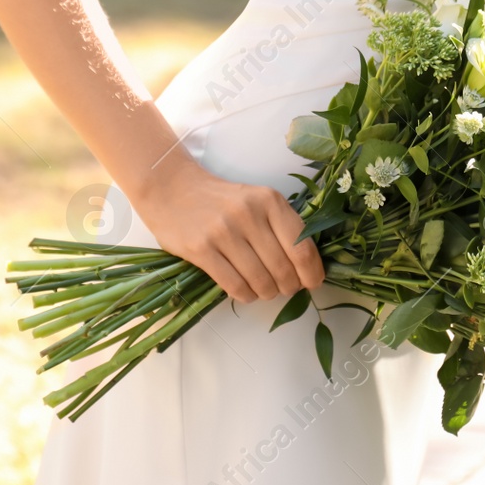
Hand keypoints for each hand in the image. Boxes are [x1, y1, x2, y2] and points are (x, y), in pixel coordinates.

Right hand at [133, 154, 324, 302]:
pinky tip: (246, 292)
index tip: (312, 283)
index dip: (312, 272)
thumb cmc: (221, 201)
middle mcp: (248, 214)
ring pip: (260, 280)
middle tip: (285, 289)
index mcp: (269, 200)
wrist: (172, 189)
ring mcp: (223, 232)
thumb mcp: (257, 200)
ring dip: (267, 293)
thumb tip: (306, 267)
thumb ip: (280, 226)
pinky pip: (234, 285)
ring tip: (265, 291)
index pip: (302, 247)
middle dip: (289, 287)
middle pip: (283, 268)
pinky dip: (246, 295)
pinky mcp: (201, 249)